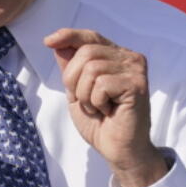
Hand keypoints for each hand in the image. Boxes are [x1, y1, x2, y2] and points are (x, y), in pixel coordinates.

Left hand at [44, 28, 166, 186]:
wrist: (118, 150)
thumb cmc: (100, 123)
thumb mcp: (76, 91)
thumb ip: (70, 67)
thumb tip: (57, 42)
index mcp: (116, 57)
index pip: (91, 37)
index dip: (69, 36)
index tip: (48, 41)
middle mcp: (129, 58)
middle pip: (86, 52)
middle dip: (73, 79)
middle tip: (83, 100)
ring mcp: (135, 70)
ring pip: (91, 68)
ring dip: (85, 94)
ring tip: (98, 107)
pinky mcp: (137, 84)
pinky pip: (101, 84)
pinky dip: (96, 102)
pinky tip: (108, 111)